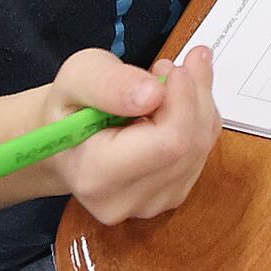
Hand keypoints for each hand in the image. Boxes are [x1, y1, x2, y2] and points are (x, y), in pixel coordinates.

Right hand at [40, 46, 218, 225]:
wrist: (67, 141)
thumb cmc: (69, 107)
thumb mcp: (77, 76)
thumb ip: (109, 82)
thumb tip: (153, 94)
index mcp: (94, 175)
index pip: (169, 143)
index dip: (182, 99)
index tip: (166, 68)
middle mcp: (123, 200)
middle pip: (190, 145)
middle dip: (192, 95)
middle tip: (167, 66)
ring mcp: (149, 204)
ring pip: (201, 146)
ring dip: (196, 103)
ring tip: (165, 81)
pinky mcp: (169, 197)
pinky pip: (202, 151)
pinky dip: (197, 118)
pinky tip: (172, 104)